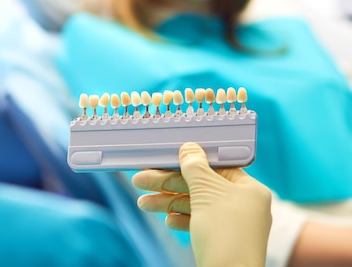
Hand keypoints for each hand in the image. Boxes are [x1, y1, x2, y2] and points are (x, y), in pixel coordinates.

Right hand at [132, 142, 271, 266]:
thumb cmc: (224, 233)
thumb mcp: (206, 193)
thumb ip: (195, 167)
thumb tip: (189, 148)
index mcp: (249, 189)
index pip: (215, 166)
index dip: (188, 161)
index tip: (164, 158)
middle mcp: (243, 204)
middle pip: (200, 185)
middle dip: (167, 184)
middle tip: (140, 181)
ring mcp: (232, 224)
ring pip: (195, 205)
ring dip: (167, 202)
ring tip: (143, 203)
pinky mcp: (221, 241)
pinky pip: (198, 223)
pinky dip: (181, 219)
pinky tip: (167, 221)